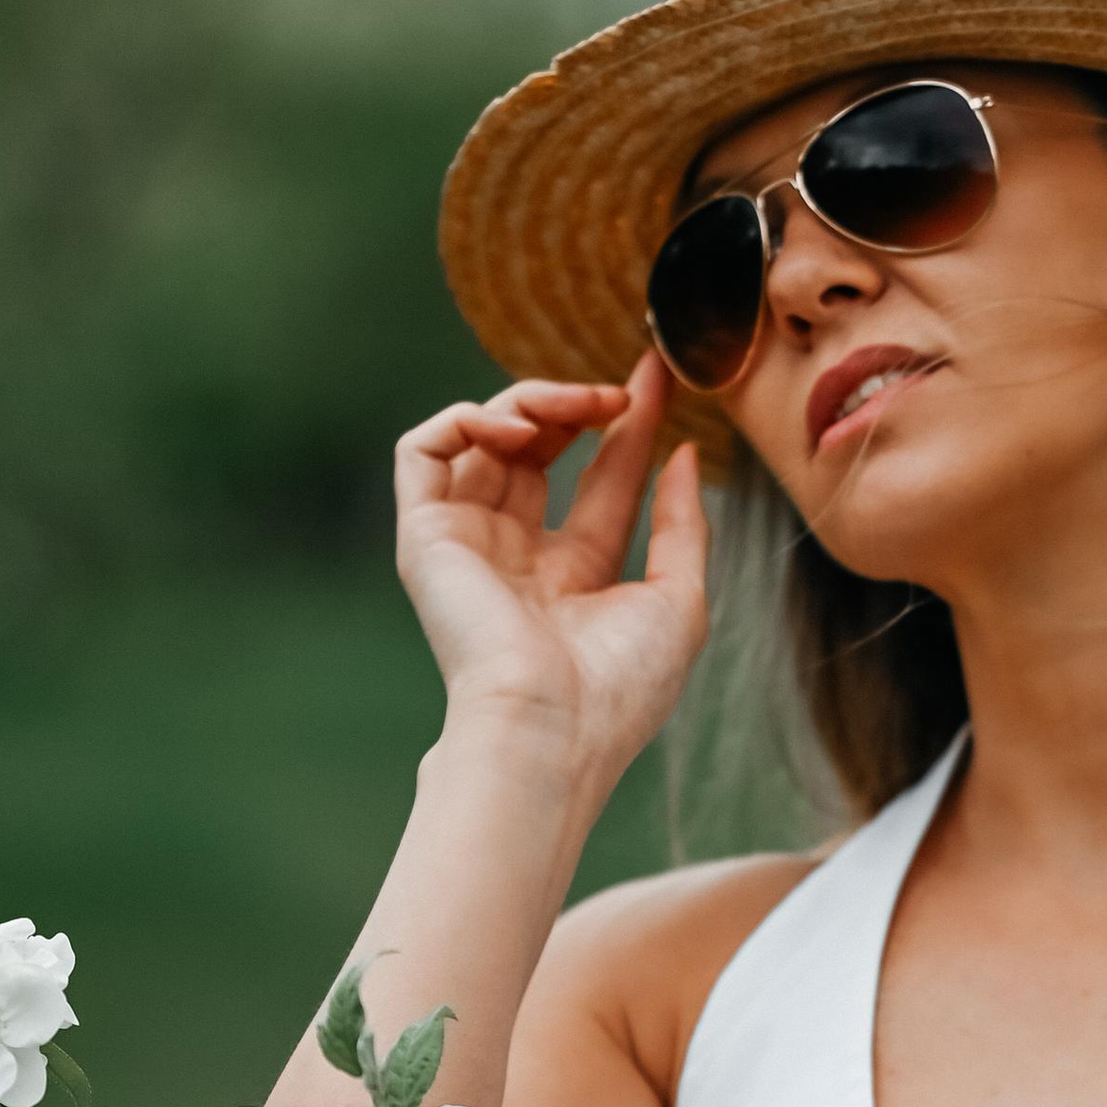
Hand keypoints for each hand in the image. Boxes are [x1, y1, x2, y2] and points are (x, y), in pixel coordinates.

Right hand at [393, 356, 708, 779]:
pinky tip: (516, 428)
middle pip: (541, 450)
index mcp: (575, 577)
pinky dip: (464, 419)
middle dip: (579, 404)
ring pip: (483, 438)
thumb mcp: (680, 598)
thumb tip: (684, 455)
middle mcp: (516, 555)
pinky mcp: (425, 536)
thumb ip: (682, 523)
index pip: (600, 479)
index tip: (658, 376)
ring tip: (579, 405)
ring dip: (530, 403)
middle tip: (622, 388)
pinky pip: (422, 452)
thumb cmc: (618, 687)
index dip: (628, 425)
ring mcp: (468, 542)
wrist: (550, 729)